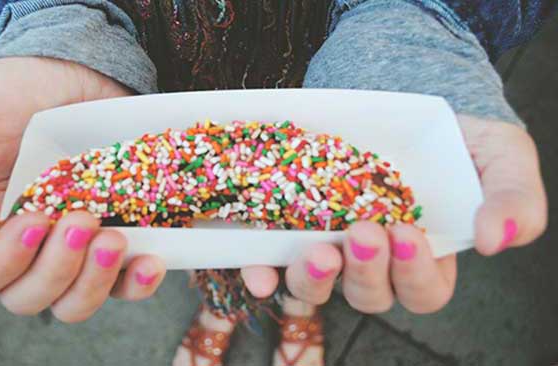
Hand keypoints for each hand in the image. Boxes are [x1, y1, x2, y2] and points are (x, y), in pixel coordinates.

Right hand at [0, 57, 165, 321]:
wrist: (71, 71)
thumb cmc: (4, 93)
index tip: (30, 221)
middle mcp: (20, 250)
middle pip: (27, 298)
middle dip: (55, 269)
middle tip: (79, 219)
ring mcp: (69, 250)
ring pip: (73, 302)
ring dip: (93, 281)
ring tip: (113, 237)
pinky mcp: (112, 239)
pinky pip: (123, 286)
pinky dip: (136, 284)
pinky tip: (149, 261)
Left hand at [241, 114, 547, 312]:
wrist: (402, 92)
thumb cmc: (457, 133)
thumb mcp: (501, 155)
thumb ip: (512, 198)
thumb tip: (496, 240)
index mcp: (424, 256)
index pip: (423, 291)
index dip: (415, 275)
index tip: (408, 233)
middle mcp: (373, 260)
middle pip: (367, 295)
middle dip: (366, 273)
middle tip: (366, 233)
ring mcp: (328, 241)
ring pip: (315, 286)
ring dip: (314, 278)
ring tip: (318, 250)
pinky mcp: (290, 221)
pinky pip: (270, 259)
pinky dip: (261, 271)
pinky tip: (256, 269)